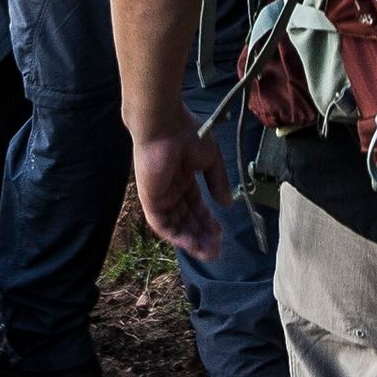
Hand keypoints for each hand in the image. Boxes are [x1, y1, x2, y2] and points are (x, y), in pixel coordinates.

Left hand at [131, 116, 227, 260]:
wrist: (164, 124)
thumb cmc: (187, 134)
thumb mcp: (210, 159)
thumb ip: (218, 182)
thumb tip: (227, 204)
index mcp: (182, 178)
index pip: (195, 205)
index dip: (207, 220)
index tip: (221, 233)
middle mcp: (170, 189)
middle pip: (186, 218)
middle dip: (201, 234)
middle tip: (217, 249)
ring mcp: (159, 195)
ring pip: (175, 224)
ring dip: (191, 240)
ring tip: (208, 252)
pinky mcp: (149, 199)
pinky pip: (162, 224)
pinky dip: (176, 236)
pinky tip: (192, 245)